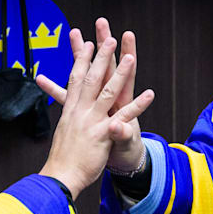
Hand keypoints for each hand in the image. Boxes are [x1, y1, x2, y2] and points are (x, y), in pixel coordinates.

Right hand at [37, 28, 154, 199]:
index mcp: (71, 109)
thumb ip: (70, 115)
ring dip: (121, 73)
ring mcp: (93, 120)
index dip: (81, 60)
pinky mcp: (104, 133)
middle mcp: (81, 111)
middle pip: (92, 78)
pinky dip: (138, 105)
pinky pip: (124, 116)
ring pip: (109, 91)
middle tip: (107, 37)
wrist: (61, 176)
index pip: (76, 78)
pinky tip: (150, 94)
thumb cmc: (64, 156)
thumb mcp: (65, 130)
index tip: (86, 43)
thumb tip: (64, 109)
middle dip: (101, 56)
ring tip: (131, 57)